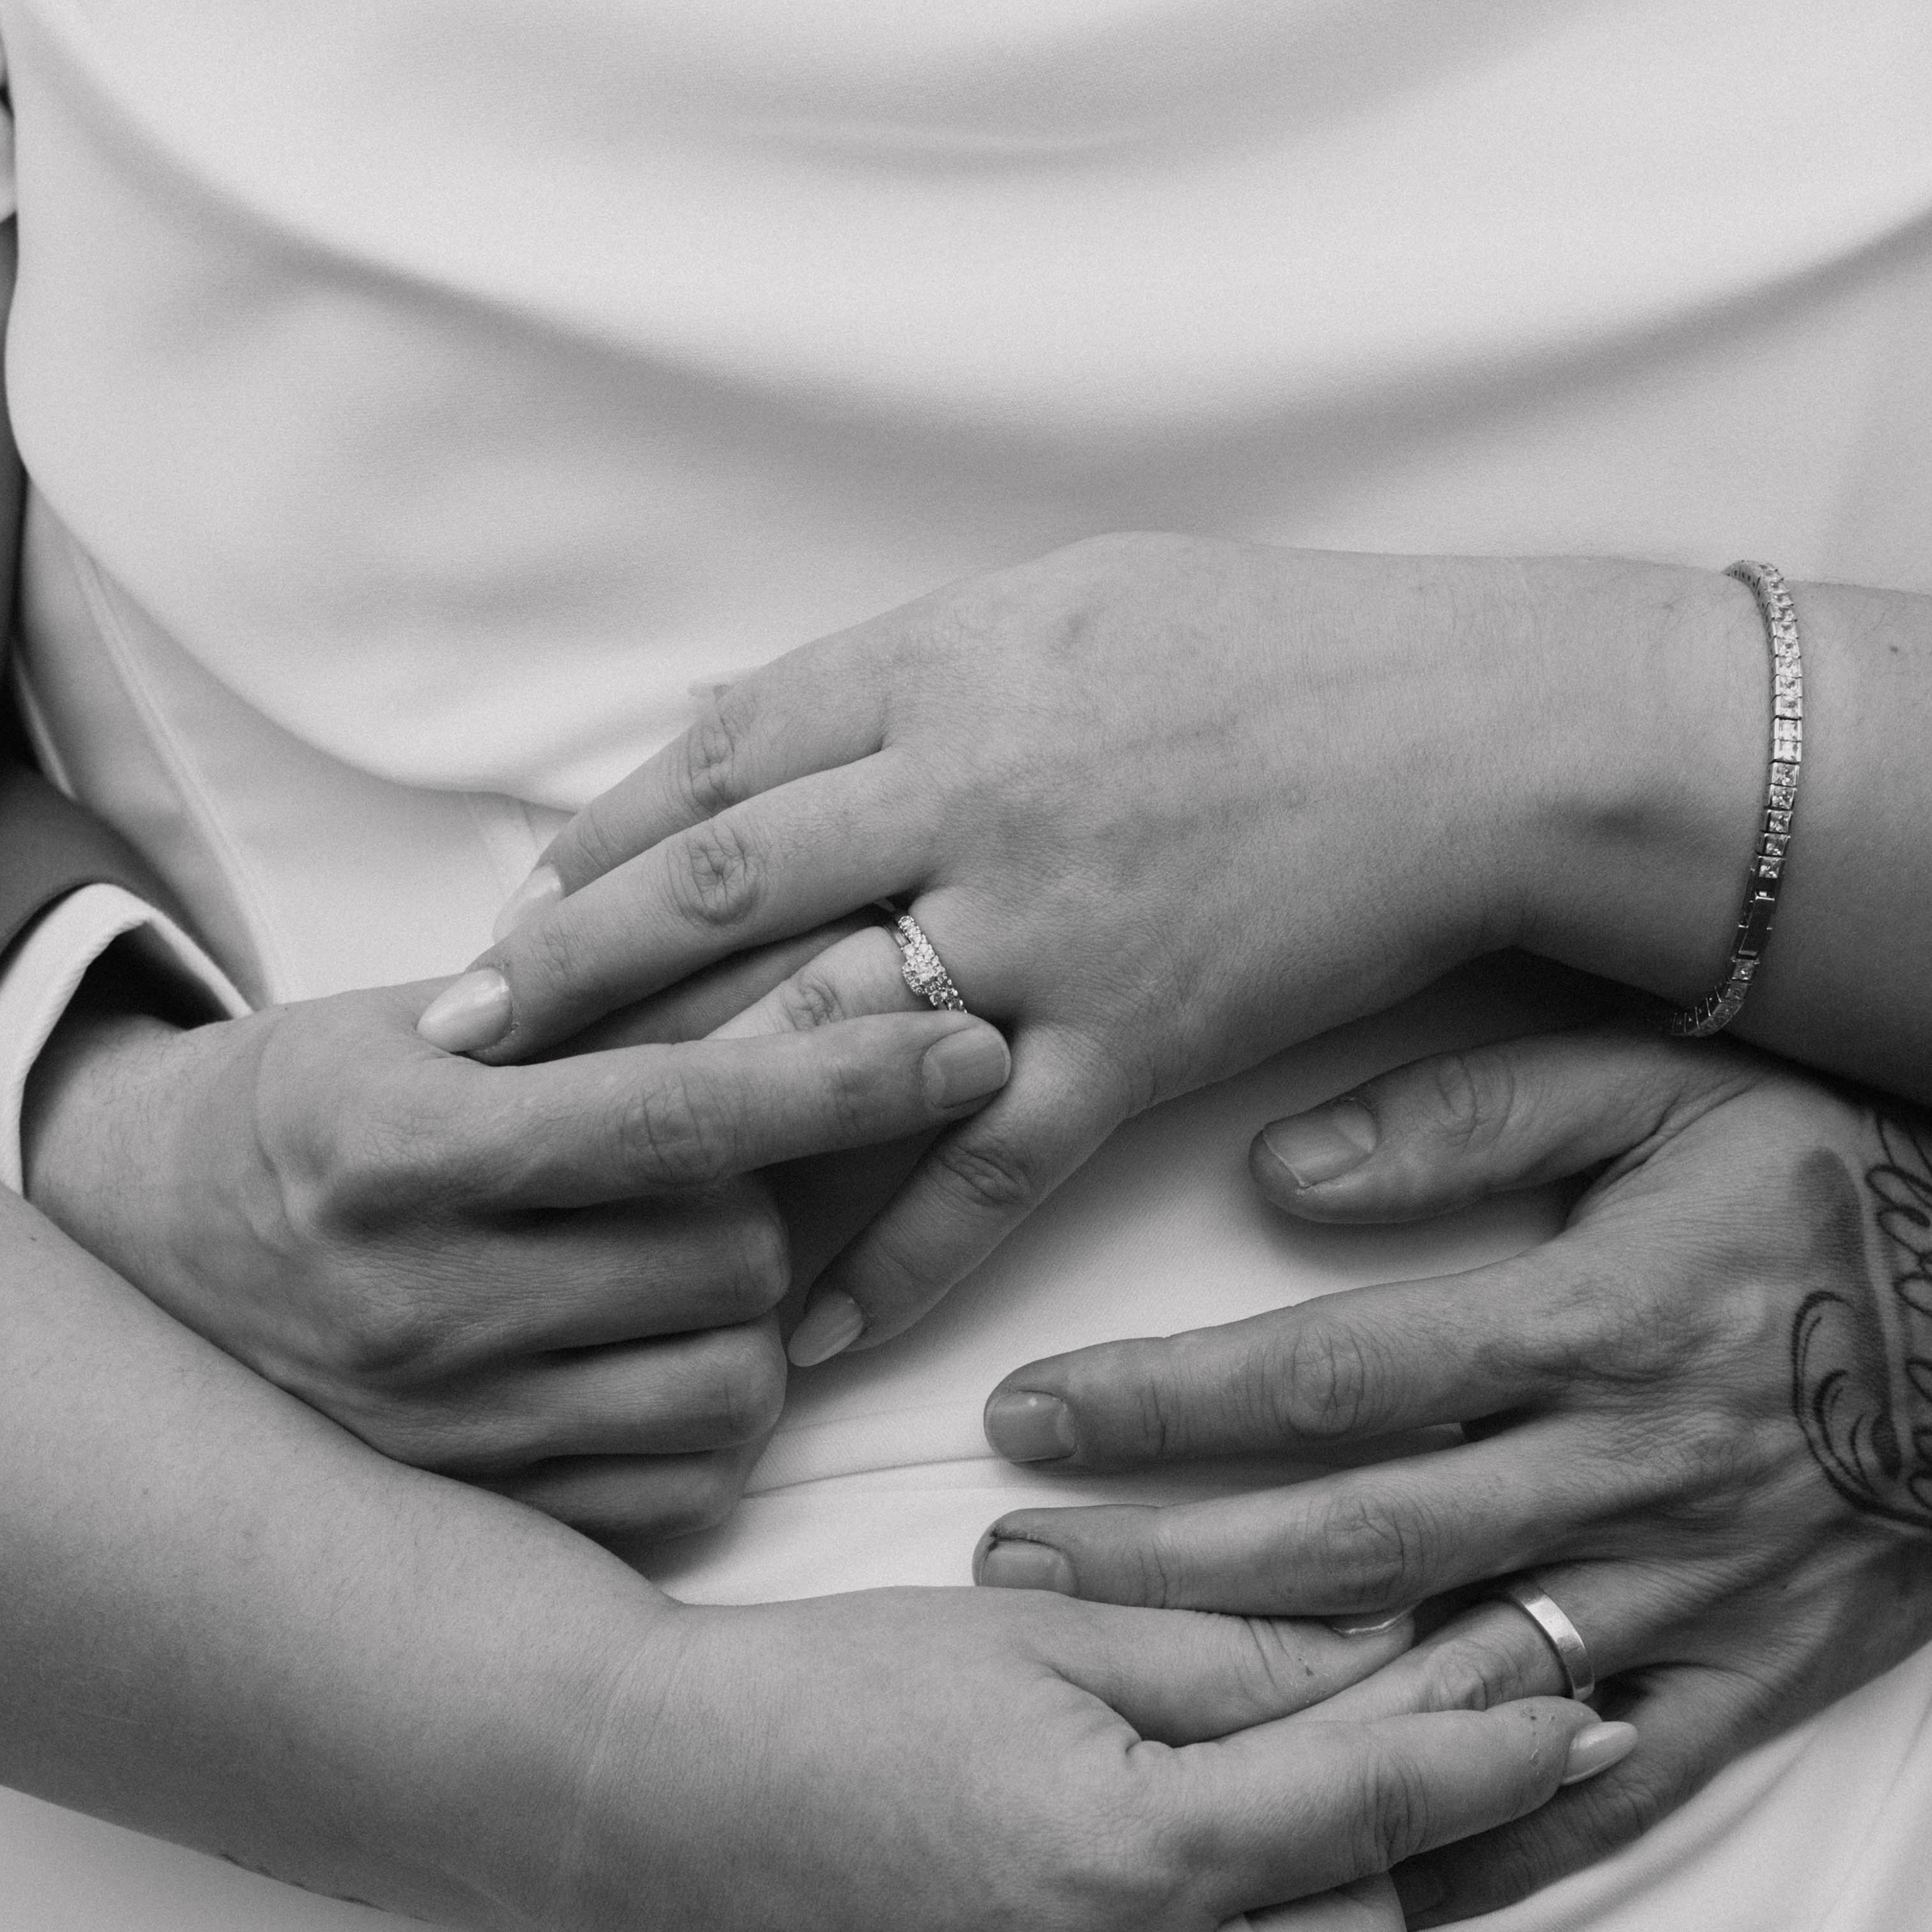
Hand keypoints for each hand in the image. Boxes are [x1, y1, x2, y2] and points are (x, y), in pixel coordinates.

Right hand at [24, 974, 1012, 1538]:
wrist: (144, 1235)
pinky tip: (664, 1353)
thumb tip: (845, 960)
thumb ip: (618, 1005)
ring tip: (699, 1265)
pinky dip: (714, 1420)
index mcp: (394, 1145)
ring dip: (758, 1320)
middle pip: (729, 1261)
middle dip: (778, 1207)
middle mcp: (408, 1299)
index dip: (848, 1075)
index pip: (676, 1114)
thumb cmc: (323, 1096)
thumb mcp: (439, 1017)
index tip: (973, 1040)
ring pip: (729, 1388)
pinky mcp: (471, 1511)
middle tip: (745, 1173)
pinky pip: (684, 1489)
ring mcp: (436, 1427)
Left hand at [416, 536, 1526, 1353]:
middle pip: (720, 887)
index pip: (724, 760)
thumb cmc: (1282, 651)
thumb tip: (752, 727)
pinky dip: (887, 1259)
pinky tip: (801, 1331)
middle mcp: (973, 791)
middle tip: (452, 1046)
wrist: (1479, 733)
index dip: (603, 840)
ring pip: (824, 1030)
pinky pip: (982, 1171)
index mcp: (951, 669)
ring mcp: (1049, 924)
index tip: (514, 910)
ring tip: (585, 1191)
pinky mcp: (1135, 1040)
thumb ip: (911, 669)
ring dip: (690, 1116)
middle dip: (571, 971)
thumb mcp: (1075, 600)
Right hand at [563, 1581, 1618, 1931]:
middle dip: (1360, 1888)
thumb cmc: (836, 1689)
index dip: (1497, 1753)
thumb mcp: (1043, 1629)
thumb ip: (1236, 1655)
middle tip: (1284, 1823)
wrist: (633, 1806)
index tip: (1566, 1721)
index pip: (1384, 1806)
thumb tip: (1407, 1657)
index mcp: (1133, 1840)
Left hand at [961, 1028, 1931, 1915]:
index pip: (1331, 1376)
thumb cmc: (1837, 1171)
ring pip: (1453, 1679)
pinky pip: (1607, 1794)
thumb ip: (1472, 1114)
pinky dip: (1486, 1849)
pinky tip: (1358, 1880)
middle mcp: (1630, 1468)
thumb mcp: (1665, 1080)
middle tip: (1005, 1581)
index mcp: (1592, 1319)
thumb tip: (1284, 1173)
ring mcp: (1695, 1590)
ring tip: (1118, 1722)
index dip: (1163, 1405)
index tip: (1023, 1420)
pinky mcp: (1759, 1680)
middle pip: (1352, 1543)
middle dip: (1158, 1569)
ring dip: (1276, 1709)